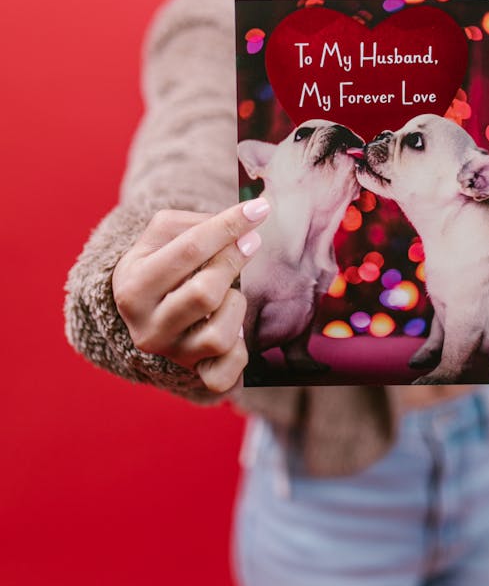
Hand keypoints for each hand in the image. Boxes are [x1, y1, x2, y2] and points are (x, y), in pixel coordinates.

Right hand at [112, 199, 268, 392]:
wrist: (147, 312)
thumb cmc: (162, 265)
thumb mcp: (161, 237)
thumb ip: (194, 224)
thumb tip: (241, 224)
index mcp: (133, 287)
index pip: (189, 250)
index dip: (228, 226)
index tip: (259, 209)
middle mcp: (148, 327)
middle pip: (206, 292)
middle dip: (232, 261)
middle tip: (250, 243)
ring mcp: (172, 355)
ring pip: (220, 334)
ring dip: (235, 305)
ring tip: (229, 292)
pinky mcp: (196, 375)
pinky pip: (226, 373)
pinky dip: (238, 350)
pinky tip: (233, 327)